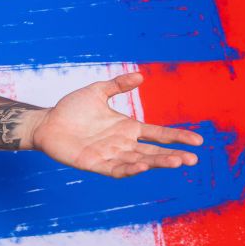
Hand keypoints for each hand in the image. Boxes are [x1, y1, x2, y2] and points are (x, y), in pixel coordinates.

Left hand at [31, 71, 202, 177]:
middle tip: (192, 158)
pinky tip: (143, 167)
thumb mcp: (97, 92)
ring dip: (156, 162)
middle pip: (152, 151)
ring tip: (176, 162)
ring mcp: (110, 155)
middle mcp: (123, 144)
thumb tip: (141, 76)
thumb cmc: (71, 108)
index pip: (158, 134)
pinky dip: (130, 169)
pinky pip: (116, 169)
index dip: (176, 137)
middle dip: (172, 155)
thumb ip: (118, 85)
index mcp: (127, 128)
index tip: (197, 140)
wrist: (47, 122)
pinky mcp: (96, 164)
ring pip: (139, 162)